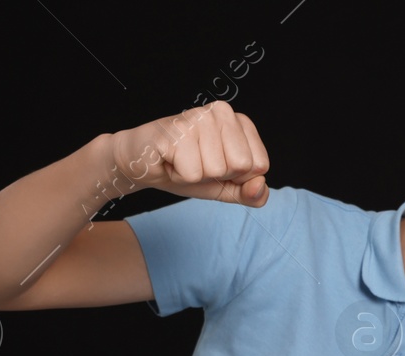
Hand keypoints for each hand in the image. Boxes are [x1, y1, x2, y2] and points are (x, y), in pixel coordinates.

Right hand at [108, 100, 269, 205]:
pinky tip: (170, 160)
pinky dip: (179, 176)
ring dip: (196, 175)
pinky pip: (193, 173)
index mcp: (239, 121)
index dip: (237, 176)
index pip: (260, 165)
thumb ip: (251, 194)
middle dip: (218, 176)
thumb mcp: (226, 187)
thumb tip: (260, 185)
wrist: (143, 165)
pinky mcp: (176, 131)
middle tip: (197, 162)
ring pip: (216, 170)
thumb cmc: (186, 170)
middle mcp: (222, 112)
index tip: (216, 165)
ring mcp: (199, 118)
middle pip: (241, 166)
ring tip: (182, 160)